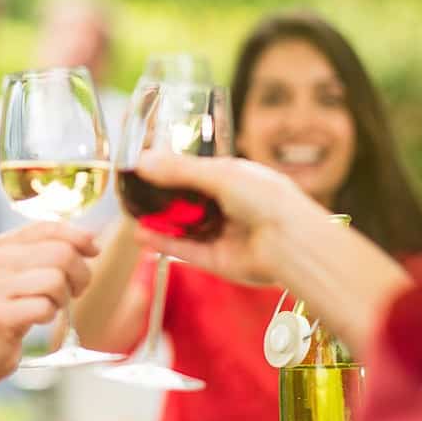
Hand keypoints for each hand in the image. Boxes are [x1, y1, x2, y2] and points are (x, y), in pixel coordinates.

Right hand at [0, 222, 98, 385]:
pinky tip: (36, 319)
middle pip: (61, 253)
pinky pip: (45, 307)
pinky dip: (49, 316)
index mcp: (0, 245)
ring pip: (56, 280)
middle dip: (80, 273)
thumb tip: (90, 239)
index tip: (94, 250)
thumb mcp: (18, 274)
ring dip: (63, 298)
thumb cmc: (4, 312)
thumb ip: (46, 253)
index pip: (48, 227)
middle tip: (76, 291)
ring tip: (50, 306)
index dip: (78, 236)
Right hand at [132, 153, 324, 285]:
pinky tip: (142, 234)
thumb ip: (178, 169)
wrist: (289, 242)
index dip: (169, 169)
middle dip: (160, 197)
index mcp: (233, 177)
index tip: (142, 167)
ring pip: (182, 226)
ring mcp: (221, 232)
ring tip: (132, 214)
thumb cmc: (266, 199)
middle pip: (185, 200)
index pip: (194, 171)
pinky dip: (163, 242)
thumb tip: (141, 161)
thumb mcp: (219, 174)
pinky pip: (184, 249)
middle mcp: (227, 204)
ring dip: (158, 221)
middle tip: (132, 192)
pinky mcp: (216, 259)